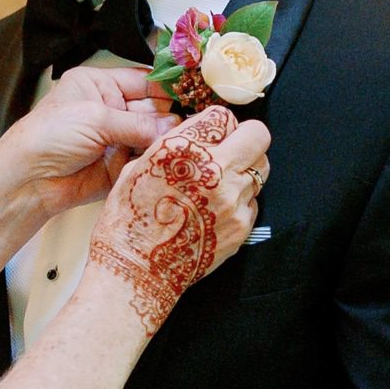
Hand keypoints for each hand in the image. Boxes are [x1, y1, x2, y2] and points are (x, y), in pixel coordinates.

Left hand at [0, 66, 179, 215]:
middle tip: (196, 123)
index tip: (196, 93)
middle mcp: (110, 109)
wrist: (28, 180)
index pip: (144, 81)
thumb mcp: (95, 118)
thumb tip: (174, 126)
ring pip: (155, 137)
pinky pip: (147, 161)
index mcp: (99, 85)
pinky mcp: (120, 166)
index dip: (169, 88)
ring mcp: (116, 139)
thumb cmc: (48, 136)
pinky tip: (172, 160)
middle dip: (172, 117)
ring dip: (167, 141)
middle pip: (155, 109)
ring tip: (187, 142)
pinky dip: (158, 162)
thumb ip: (137, 123)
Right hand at [85, 106, 269, 334]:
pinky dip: (241, 201)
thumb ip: (170, 146)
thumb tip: (191, 135)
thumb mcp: (135, 169)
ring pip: (261, 168)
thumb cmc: (128, 222)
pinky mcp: (242, 225)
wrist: (136, 272)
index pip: (222, 116)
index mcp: (182, 149)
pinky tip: (217, 210)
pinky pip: (254, 201)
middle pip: (257, 135)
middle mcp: (213, 170)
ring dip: (245, 169)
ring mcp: (233, 200)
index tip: (211, 134)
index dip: (217, 124)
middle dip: (245, 138)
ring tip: (222, 183)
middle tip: (230, 150)